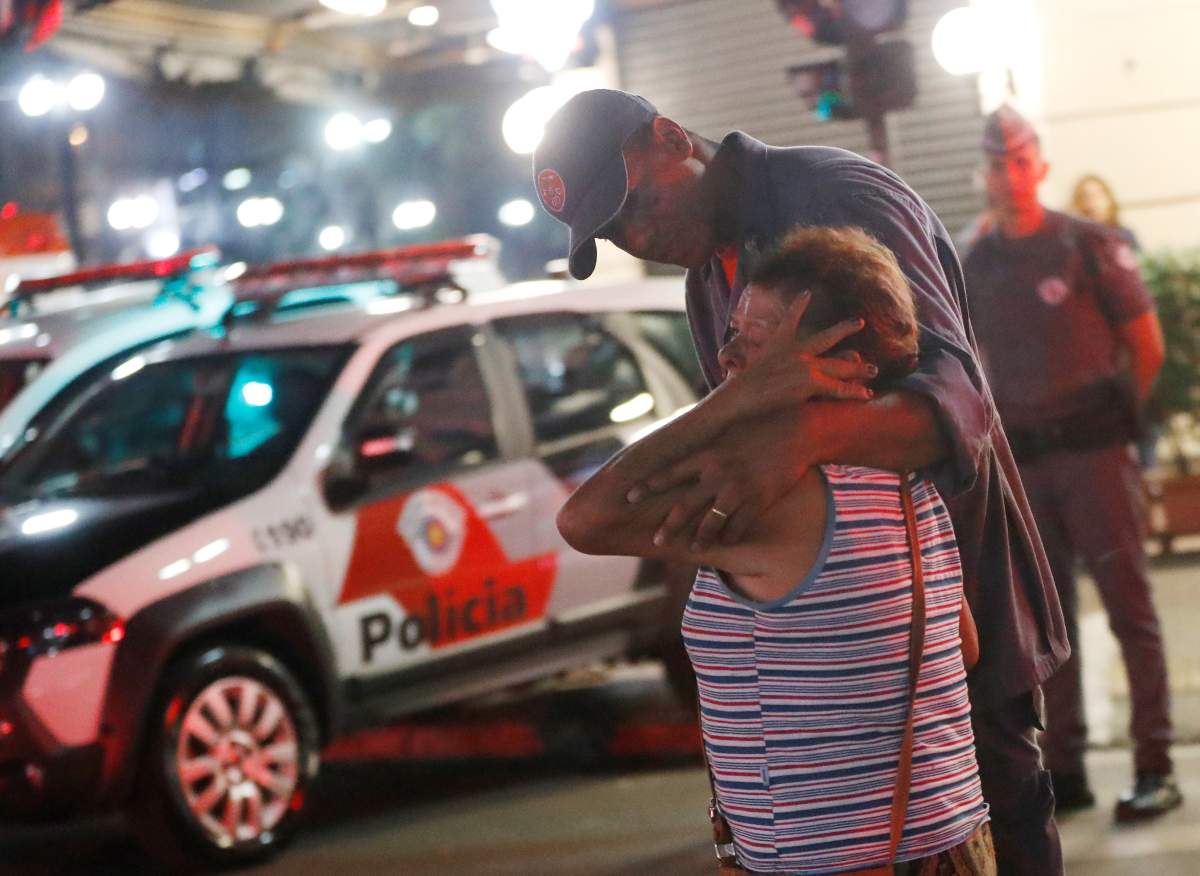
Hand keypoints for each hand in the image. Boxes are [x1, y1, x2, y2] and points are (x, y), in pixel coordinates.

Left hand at [638, 408, 809, 550]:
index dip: (648, 485)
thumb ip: (707, 442)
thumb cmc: (760, 425)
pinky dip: (730, 536)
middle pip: (685, 506)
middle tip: (656, 540)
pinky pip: (739, 526)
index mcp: (707, 453)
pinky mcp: (758, 501)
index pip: (670, 472)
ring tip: (693, 547)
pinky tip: (726, 542)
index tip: (629, 496)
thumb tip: (685, 441)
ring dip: (700, 538)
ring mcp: (738, 489)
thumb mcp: (728, 430)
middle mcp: (718, 473)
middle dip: (669, 526)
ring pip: (711, 522)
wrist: (797, 430)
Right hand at [731, 292, 875, 413]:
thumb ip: (749, 359)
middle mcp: (797, 351)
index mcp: (779, 343)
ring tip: (874, 370)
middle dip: (844, 329)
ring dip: (858, 368)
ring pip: (839, 365)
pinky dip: (853, 391)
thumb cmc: (739, 385)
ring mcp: (806, 366)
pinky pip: (838, 389)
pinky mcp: (810, 383)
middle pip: (827, 337)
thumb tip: (733, 362)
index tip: (806, 293)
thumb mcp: (742, 364)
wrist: (741, 394)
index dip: (798, 305)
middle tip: (859, 322)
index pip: (790, 319)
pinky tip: (867, 393)